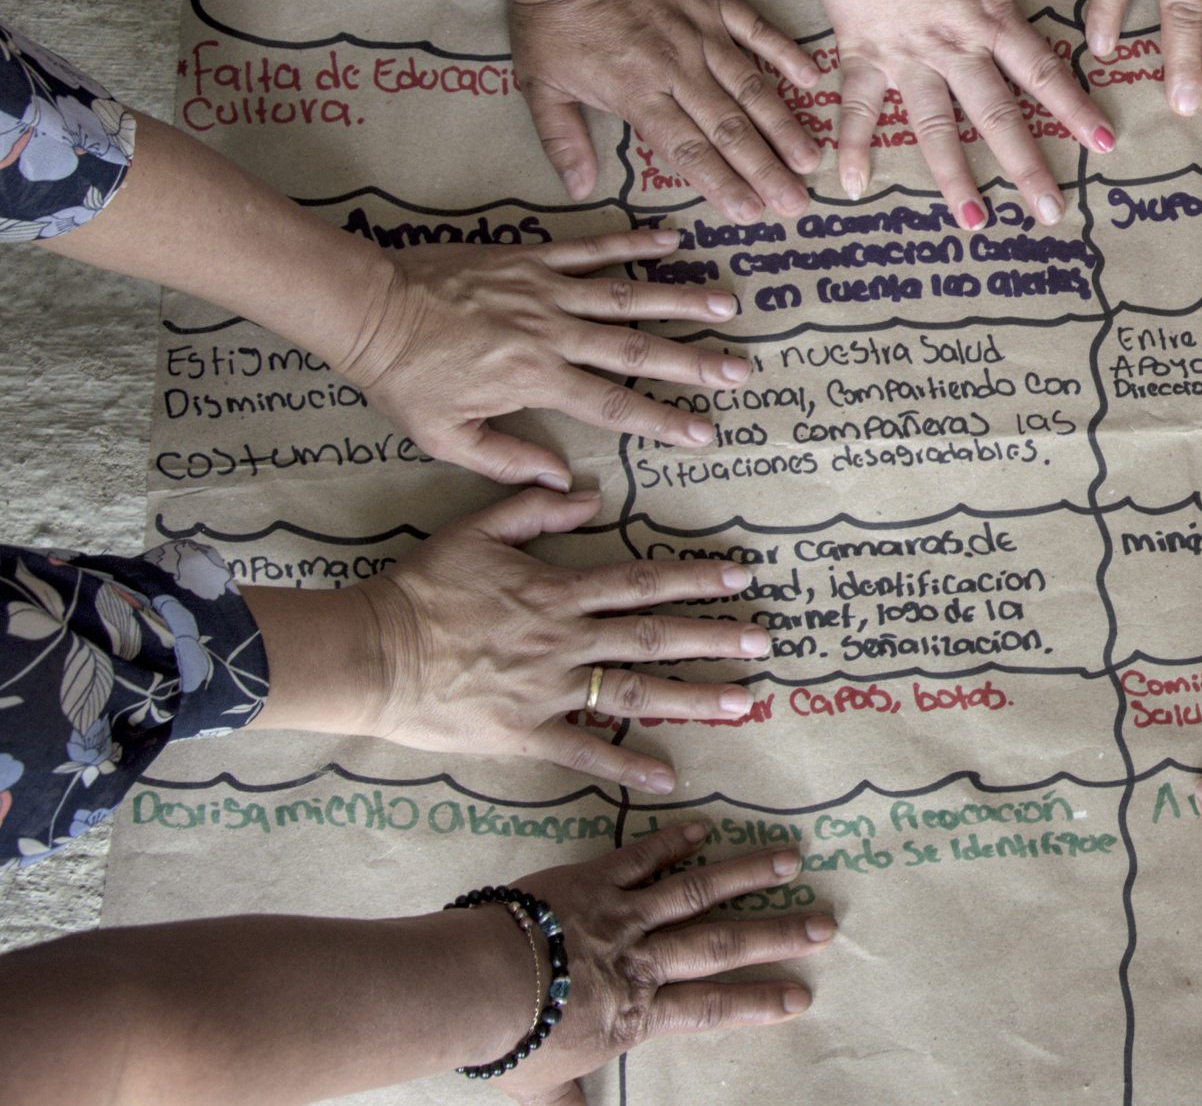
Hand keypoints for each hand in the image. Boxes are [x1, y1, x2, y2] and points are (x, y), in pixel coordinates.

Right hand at [272, 488, 769, 792]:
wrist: (369, 653)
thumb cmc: (418, 590)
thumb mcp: (474, 530)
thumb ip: (534, 507)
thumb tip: (590, 493)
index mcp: (556, 591)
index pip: (640, 580)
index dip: (694, 576)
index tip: (740, 574)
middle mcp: (564, 641)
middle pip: (654, 637)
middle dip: (714, 637)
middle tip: (763, 640)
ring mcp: (548, 690)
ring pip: (634, 693)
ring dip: (694, 697)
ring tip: (745, 702)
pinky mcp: (525, 733)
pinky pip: (585, 753)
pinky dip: (627, 766)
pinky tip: (668, 777)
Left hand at [342, 227, 749, 488]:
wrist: (367, 308)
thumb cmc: (403, 378)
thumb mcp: (445, 437)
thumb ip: (506, 460)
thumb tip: (559, 481)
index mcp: (534, 379)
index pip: (612, 406)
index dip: (662, 421)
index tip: (705, 433)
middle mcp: (551, 332)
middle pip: (636, 349)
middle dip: (693, 362)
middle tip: (739, 371)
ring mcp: (544, 290)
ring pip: (625, 294)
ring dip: (679, 299)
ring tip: (726, 303)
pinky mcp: (531, 257)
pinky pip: (590, 248)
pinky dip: (632, 242)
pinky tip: (671, 240)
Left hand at [494, 824, 829, 1104]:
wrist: (475, 984)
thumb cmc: (509, 1039)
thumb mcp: (541, 1085)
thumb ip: (567, 1105)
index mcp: (637, 1013)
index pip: (711, 1008)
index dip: (758, 1002)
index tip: (803, 996)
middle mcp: (643, 960)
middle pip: (721, 945)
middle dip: (778, 935)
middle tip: (825, 923)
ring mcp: (623, 915)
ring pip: (697, 891)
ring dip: (746, 874)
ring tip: (790, 858)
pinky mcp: (595, 881)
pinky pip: (641, 858)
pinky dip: (673, 842)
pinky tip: (704, 828)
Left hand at [506, 0, 823, 222]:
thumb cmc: (550, 16)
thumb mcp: (540, 84)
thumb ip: (563, 140)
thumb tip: (580, 189)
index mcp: (638, 95)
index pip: (688, 151)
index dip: (722, 185)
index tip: (750, 215)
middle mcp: (678, 70)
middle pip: (729, 129)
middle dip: (765, 171)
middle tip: (795, 204)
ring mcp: (701, 33)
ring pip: (751, 88)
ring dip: (783, 126)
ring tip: (810, 159)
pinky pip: (757, 29)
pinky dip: (786, 52)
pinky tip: (812, 79)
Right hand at [816, 0, 1112, 227]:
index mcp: (992, 18)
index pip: (1044, 74)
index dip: (1077, 110)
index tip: (1105, 144)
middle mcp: (955, 48)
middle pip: (998, 117)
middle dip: (1027, 167)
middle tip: (1050, 213)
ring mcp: (909, 57)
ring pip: (937, 128)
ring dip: (954, 178)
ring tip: (973, 222)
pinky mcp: (864, 54)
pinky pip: (860, 108)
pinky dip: (853, 146)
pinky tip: (853, 186)